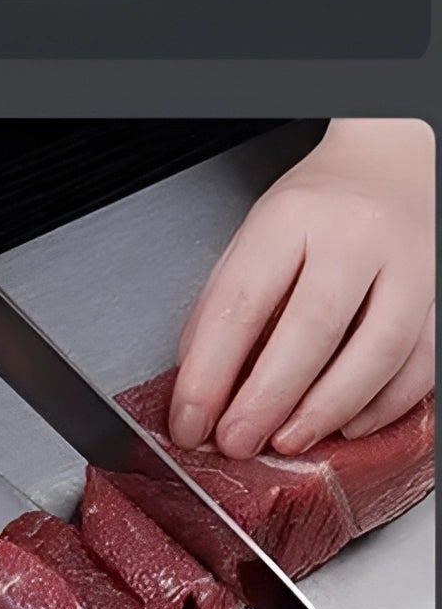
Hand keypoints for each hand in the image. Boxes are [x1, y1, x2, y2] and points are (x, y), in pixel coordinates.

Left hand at [171, 120, 434, 457]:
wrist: (391, 167)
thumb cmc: (316, 208)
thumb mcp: (256, 235)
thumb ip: (226, 300)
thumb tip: (198, 376)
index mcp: (289, 218)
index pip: (239, 302)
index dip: (209, 371)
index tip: (189, 418)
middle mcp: (353, 238)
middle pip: (308, 331)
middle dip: (265, 400)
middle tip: (235, 441)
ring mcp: (408, 267)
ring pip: (375, 352)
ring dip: (325, 410)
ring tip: (287, 440)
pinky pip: (420, 364)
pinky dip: (382, 405)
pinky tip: (346, 423)